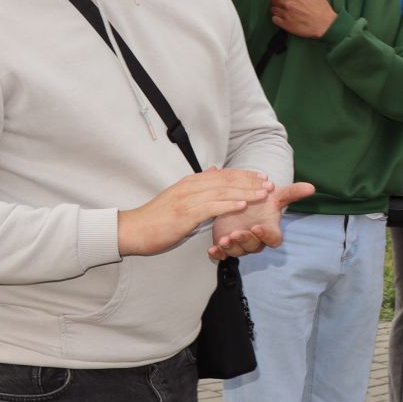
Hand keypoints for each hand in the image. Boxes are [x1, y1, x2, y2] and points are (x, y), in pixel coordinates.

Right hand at [118, 169, 274, 256]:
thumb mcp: (179, 195)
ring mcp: (187, 200)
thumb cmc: (157, 217)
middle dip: (250, 182)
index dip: (244, 175)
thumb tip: (214, 170)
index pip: (223, 175)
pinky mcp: (184, 214)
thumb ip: (198, 184)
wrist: (133, 230)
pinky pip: (211, 207)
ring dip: (245, 192)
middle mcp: (190, 187)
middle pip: (226, 181)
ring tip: (263, 193)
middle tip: (269, 183)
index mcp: (190, 182)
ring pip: (222, 192)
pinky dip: (228, 205)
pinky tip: (243, 206)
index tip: (262, 176)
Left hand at [209, 181, 316, 258]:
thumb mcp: (275, 194)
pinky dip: (217, 254)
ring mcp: (240, 244)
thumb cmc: (260, 200)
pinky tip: (212, 250)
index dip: (265, 236)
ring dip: (231, 247)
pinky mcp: (226, 246)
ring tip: (223, 239)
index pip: (273, 239)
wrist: (240, 201)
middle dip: (245, 241)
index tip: (257, 227)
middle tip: (236, 233)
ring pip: (238, 251)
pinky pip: (223, 255)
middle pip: (254, 246)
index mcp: (269, 229)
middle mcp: (255, 239)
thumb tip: (312, 187)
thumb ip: (293, 192)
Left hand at [270, 0, 337, 38]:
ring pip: (273, 9)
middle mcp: (288, 4)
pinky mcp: (286, 25)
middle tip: (281, 2)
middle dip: (277, 0)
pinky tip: (281, 19)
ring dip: (276, 9)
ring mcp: (286, 15)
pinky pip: (274, 20)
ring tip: (281, 11)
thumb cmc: (323, 11)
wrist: (326, 27)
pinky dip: (276, 19)